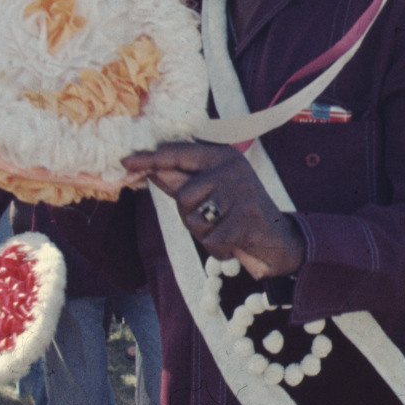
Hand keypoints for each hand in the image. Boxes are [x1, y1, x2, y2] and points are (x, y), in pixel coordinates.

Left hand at [123, 142, 304, 279]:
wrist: (279, 240)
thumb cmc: (236, 212)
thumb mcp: (210, 191)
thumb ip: (181, 180)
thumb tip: (149, 169)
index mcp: (221, 156)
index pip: (179, 154)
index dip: (150, 159)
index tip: (125, 162)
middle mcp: (233, 168)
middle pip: (183, 196)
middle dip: (191, 216)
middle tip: (215, 219)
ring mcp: (243, 192)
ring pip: (195, 220)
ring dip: (204, 234)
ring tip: (225, 229)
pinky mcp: (249, 219)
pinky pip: (211, 241)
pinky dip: (218, 250)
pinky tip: (234, 243)